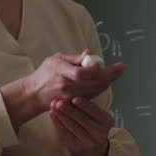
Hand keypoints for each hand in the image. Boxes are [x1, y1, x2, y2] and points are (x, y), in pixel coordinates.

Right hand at [2, 52, 125, 128]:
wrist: (34, 94)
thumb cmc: (44, 74)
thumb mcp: (55, 59)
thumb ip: (74, 58)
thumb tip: (90, 53)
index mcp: (60, 72)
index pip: (80, 73)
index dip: (94, 69)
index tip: (104, 64)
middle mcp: (66, 86)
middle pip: (93, 82)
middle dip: (110, 75)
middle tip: (121, 68)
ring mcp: (71, 96)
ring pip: (95, 89)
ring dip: (108, 81)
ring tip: (116, 72)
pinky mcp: (74, 102)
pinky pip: (92, 95)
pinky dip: (101, 87)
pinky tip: (106, 80)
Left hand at [50, 95, 114, 155]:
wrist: (94, 149)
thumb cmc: (94, 125)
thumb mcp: (97, 116)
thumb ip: (88, 106)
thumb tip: (74, 92)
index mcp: (107, 122)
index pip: (95, 112)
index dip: (85, 105)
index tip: (74, 98)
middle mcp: (100, 133)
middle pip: (83, 120)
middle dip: (70, 110)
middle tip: (59, 102)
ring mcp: (88, 142)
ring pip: (73, 127)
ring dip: (62, 115)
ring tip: (53, 106)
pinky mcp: (77, 147)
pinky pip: (65, 133)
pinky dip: (58, 123)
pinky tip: (53, 114)